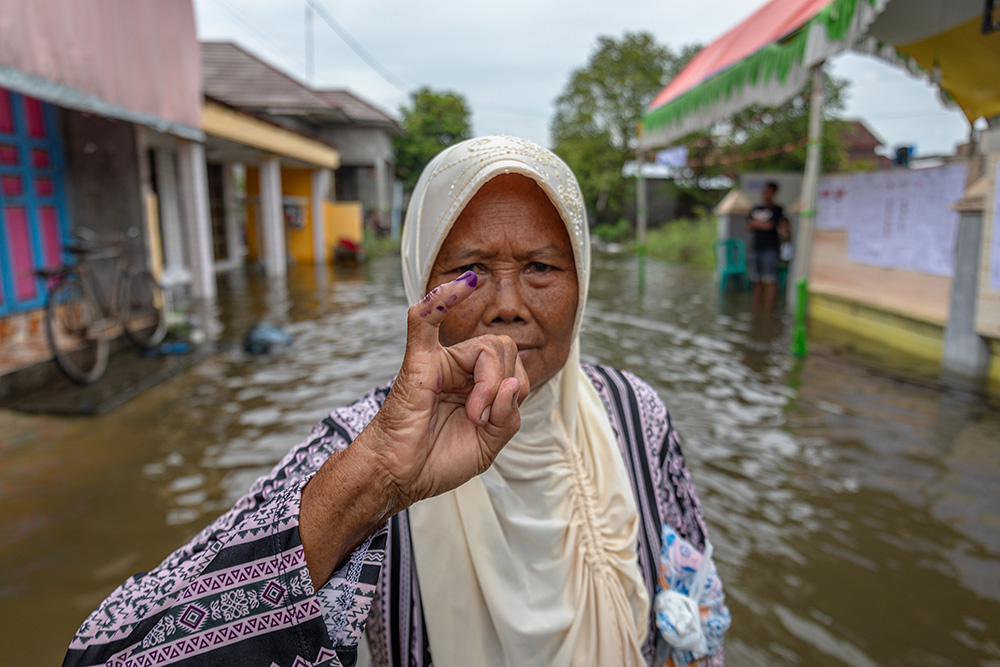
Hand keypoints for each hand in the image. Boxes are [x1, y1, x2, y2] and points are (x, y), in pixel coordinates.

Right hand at [358, 270, 529, 508]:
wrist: (398, 477)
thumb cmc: (436, 461)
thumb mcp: (488, 445)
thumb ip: (509, 416)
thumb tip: (513, 383)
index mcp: (477, 384)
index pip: (515, 367)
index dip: (515, 392)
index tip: (494, 423)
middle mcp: (460, 368)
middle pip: (504, 349)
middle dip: (503, 385)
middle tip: (482, 417)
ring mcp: (440, 361)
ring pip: (487, 347)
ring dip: (490, 384)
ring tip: (472, 413)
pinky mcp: (418, 361)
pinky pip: (427, 319)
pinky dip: (444, 298)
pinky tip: (466, 282)